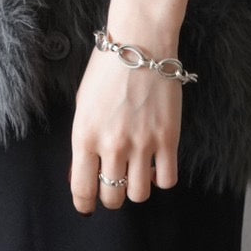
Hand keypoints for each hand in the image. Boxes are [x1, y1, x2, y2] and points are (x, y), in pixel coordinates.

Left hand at [68, 23, 181, 212]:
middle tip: (114, 184)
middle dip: (111, 196)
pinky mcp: (168, 139)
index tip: (87, 207)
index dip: (84, 204)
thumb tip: (84, 170)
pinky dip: (161, 178)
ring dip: (137, 188)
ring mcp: (142, 144)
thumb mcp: (83, 103)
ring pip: (140, 194)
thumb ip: (84, 138)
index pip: (82, 189)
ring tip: (136, 173)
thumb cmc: (106, 69)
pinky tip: (156, 164)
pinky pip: (167, 180)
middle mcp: (112, 145)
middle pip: (112, 196)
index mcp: (84, 135)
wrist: (140, 43)